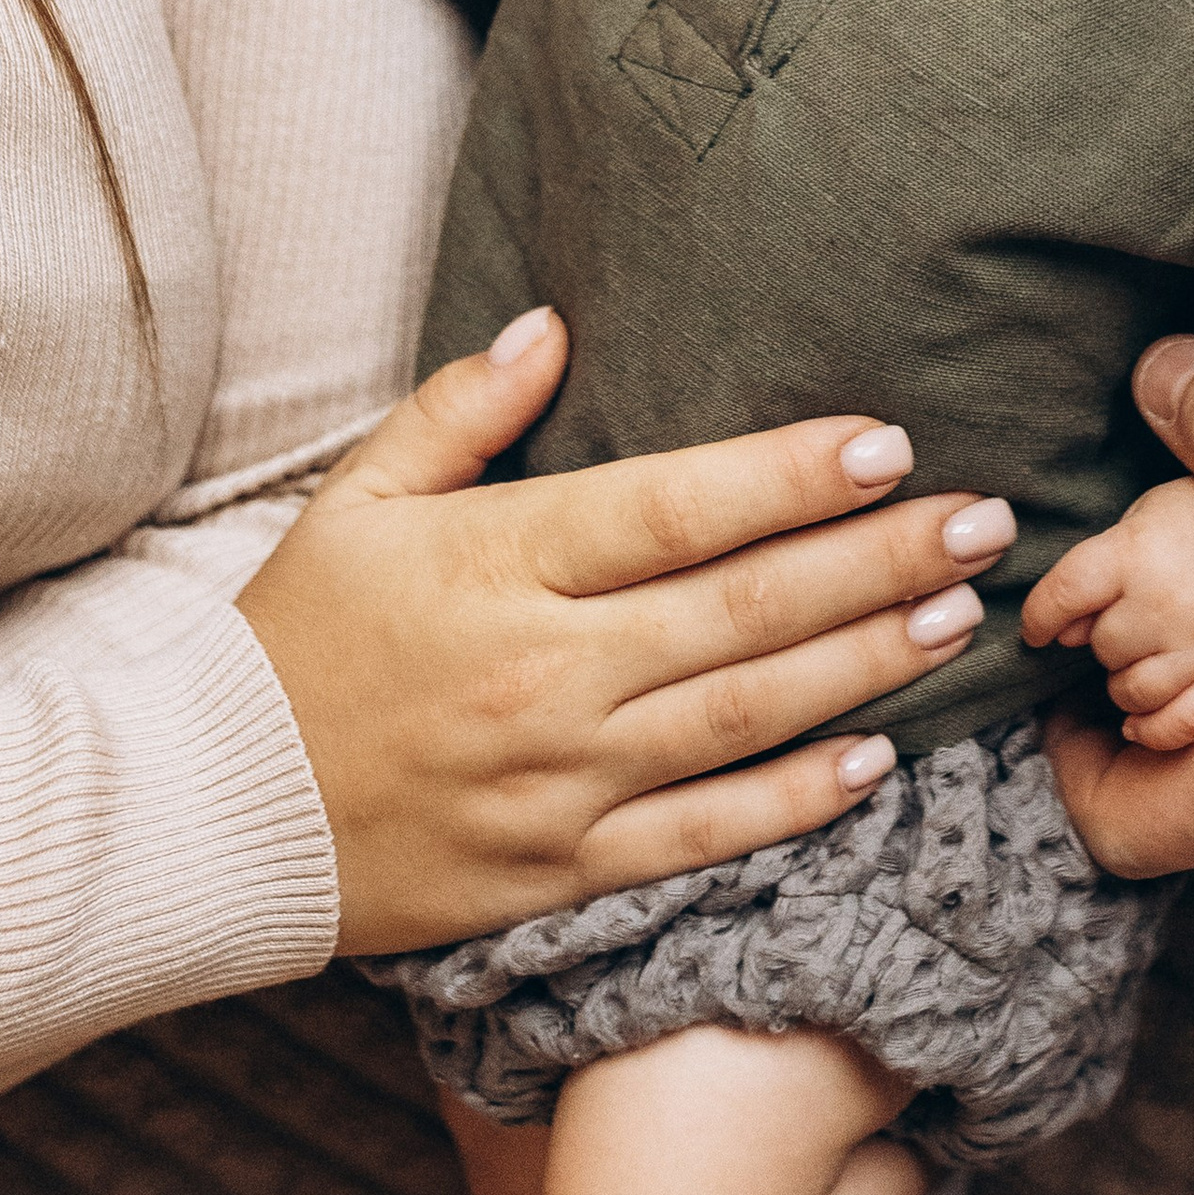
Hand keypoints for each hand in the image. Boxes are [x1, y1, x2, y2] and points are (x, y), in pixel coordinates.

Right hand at [237, 307, 1012, 953]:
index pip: (672, 510)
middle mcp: (542, 672)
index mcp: (497, 565)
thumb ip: (460, 410)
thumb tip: (555, 324)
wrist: (209, 818)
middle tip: (984, 523)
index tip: (887, 445)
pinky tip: (877, 763)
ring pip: (744, 718)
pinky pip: (703, 836)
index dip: (787, 478)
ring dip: (867, 667)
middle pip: (742, 610)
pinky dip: (795, 802)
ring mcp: (558, 780)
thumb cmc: (291, 639)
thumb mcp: (355, 499)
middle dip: (876, 562)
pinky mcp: (561, 870)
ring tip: (960, 615)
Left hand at [1022, 474, 1193, 748]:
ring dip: (1125, 679)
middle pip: (1100, 646)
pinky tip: (1140, 718)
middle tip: (1126, 614)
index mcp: (1135, 554)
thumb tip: (1065, 633)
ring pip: (1131, 691)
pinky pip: (1178, 725)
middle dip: (1102, 635)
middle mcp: (1165, 604)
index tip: (1037, 628)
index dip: (1039, 616)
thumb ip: (1096, 571)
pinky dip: (1153, 728)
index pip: (1064, 595)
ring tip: (1141, 653)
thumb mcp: (1140, 518)